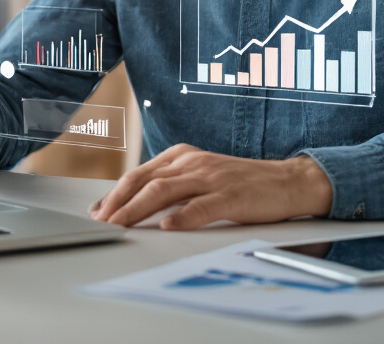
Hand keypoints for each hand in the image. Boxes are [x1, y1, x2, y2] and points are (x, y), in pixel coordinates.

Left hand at [89, 145, 332, 229]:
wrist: (286, 181)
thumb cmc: (240, 184)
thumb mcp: (200, 178)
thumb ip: (170, 188)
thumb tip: (133, 207)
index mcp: (181, 156)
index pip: (138, 174)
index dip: (114, 193)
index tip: (96, 212)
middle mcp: (192, 163)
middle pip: (145, 181)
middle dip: (118, 203)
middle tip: (101, 222)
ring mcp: (211, 177)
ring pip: (165, 191)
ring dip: (137, 210)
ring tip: (120, 225)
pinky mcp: (230, 195)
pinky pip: (201, 206)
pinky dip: (182, 216)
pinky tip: (167, 226)